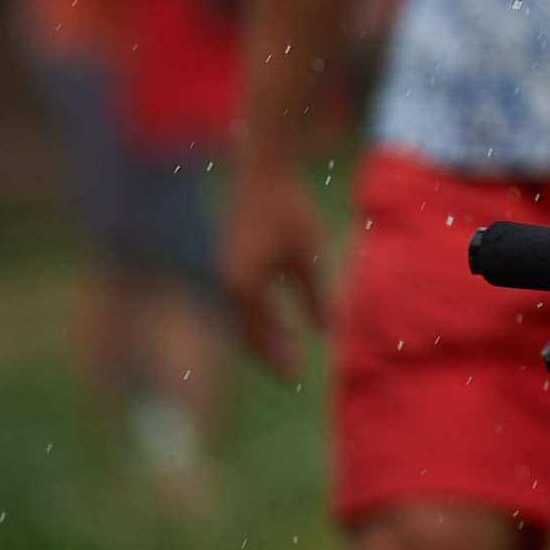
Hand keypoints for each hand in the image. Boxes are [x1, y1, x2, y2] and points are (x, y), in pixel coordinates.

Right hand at [221, 154, 330, 377]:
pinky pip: (242, 302)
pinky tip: (281, 318)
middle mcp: (225, 285)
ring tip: (290, 347)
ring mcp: (223, 274)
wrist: (261, 174)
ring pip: (243, 318)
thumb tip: (326, 330)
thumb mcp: (309, 254)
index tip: (296, 376)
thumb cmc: (288, 211)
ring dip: (264, 334)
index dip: (277, 357)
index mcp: (242, 287)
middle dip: (269, 351)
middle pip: (246, 332)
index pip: (259, 335)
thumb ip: (317, 294)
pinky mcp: (228, 264)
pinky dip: (260, 316)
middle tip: (292, 370)